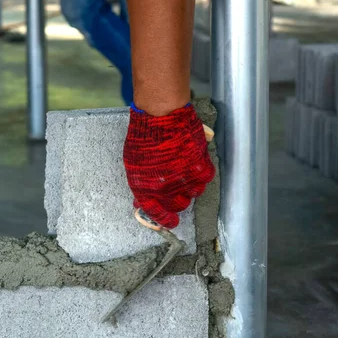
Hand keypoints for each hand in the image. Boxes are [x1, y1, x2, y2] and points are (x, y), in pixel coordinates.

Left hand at [123, 103, 214, 228]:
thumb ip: (140, 185)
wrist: (160, 116)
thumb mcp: (133, 165)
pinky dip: (201, 173)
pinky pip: (205, 179)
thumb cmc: (143, 137)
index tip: (171, 220)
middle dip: (177, 199)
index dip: (165, 219)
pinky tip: (195, 163)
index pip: (158, 214)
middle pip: (179, 205)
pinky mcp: (200, 167)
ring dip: (190, 185)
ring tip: (185, 170)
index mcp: (146, 190)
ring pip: (194, 193)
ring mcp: (185, 180)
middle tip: (176, 188)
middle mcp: (166, 189)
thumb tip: (142, 202)